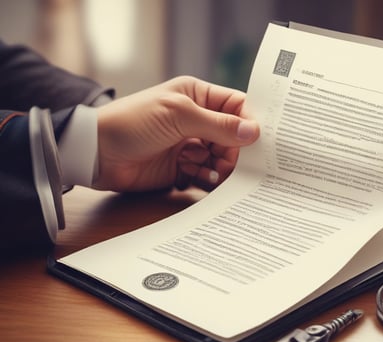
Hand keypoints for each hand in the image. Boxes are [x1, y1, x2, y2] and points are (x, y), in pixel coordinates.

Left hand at [92, 76, 258, 191]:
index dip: (249, 121)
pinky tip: (195, 179)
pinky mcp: (183, 168)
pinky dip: (207, 180)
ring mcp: (190, 145)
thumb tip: (254, 131)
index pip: (236, 106)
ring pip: (222, 159)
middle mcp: (198, 120)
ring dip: (220, 168)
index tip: (260, 139)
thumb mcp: (179, 116)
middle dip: (235, 151)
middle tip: (229, 163)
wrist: (97, 154)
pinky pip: (207, 175)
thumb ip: (218, 124)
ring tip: (207, 172)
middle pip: (233, 137)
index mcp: (198, 96)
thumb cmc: (133, 122)